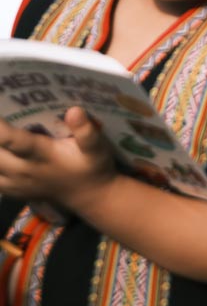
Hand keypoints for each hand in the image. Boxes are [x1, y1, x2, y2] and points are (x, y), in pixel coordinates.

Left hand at [0, 107, 115, 207]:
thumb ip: (86, 131)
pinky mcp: (9, 188)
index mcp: (41, 156)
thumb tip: (73, 110)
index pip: (12, 140)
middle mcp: (22, 170)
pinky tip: (0, 150)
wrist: (88, 194)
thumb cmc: (92, 166)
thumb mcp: (97, 149)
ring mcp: (12, 182)